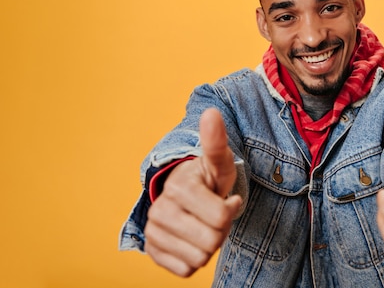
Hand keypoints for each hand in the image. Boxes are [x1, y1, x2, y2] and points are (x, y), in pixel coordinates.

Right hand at [144, 108, 241, 276]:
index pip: (221, 217)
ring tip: (203, 225)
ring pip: (199, 259)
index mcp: (179, 188)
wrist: (184, 195)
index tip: (226, 199)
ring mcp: (154, 232)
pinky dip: (194, 259)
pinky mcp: (152, 252)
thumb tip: (212, 113)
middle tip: (214, 215)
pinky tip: (191, 239)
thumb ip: (216, 142)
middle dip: (221, 230)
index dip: (231, 210)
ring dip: (209, 246)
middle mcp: (161, 211)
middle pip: (212, 242)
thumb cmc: (207, 179)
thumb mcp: (218, 162)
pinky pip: (185, 271)